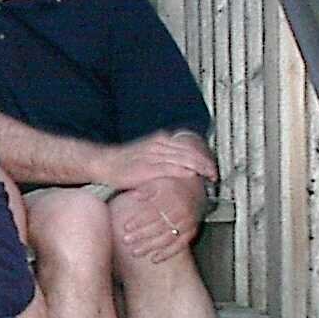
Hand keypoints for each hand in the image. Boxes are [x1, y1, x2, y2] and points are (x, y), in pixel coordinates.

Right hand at [98, 132, 216, 191]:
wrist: (102, 163)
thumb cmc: (122, 163)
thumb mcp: (145, 153)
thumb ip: (162, 156)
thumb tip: (178, 165)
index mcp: (159, 140)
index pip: (188, 147)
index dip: (203, 156)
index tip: (212, 167)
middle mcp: (158, 145)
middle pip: (189, 152)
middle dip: (205, 163)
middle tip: (216, 174)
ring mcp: (153, 156)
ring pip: (183, 159)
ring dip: (199, 168)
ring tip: (209, 176)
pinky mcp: (146, 168)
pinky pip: (169, 168)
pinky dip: (183, 172)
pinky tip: (192, 176)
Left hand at [119, 173, 207, 262]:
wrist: (197, 190)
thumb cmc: (173, 185)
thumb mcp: (160, 181)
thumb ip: (147, 188)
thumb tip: (134, 195)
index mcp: (172, 199)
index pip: (153, 212)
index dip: (139, 220)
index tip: (126, 226)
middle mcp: (181, 213)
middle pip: (159, 227)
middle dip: (141, 235)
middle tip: (126, 241)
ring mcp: (187, 224)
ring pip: (167, 238)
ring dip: (150, 247)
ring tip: (135, 252)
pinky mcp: (191, 233)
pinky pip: (179, 246)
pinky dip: (166, 254)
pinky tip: (154, 259)